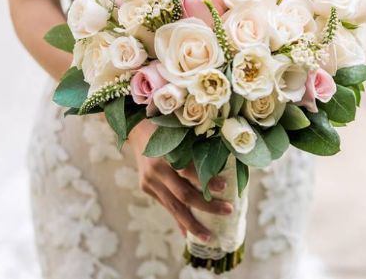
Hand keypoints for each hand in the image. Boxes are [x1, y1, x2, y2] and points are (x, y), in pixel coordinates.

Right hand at [129, 120, 232, 241]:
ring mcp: (149, 181)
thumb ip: (198, 150)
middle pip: (183, 194)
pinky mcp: (146, 187)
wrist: (137, 129)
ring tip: (208, 237)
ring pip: (173, 207)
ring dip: (192, 224)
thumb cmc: (169, 128)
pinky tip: (188, 232)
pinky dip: (179, 219)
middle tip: (228, 211)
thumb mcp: (182, 134)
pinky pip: (166, 206)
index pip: (188, 171)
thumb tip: (225, 165)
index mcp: (166, 153)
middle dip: (207, 206)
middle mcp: (156, 169)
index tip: (225, 187)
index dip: (206, 181)